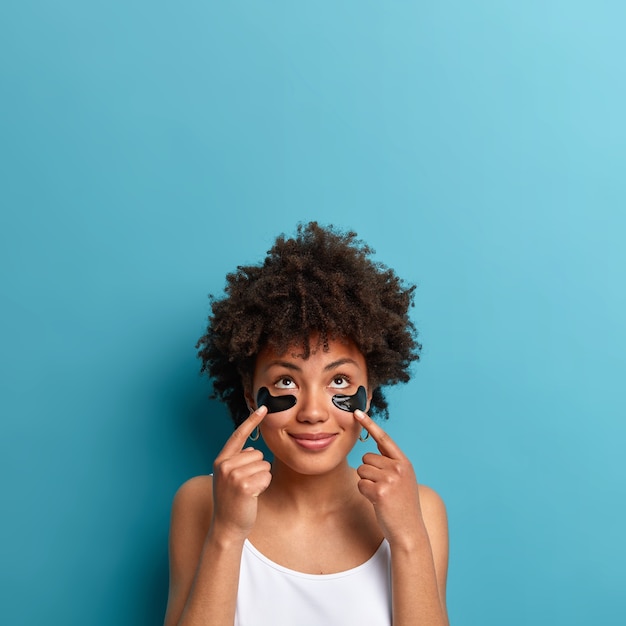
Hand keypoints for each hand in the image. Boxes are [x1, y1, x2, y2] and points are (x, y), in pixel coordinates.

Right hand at [211, 406, 271, 539]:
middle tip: (246, 486)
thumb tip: (253, 448)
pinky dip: (263, 486)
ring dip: (261, 479)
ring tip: (248, 491)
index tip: (263, 407)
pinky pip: (266, 477)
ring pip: (264, 465)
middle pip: (257, 454)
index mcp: (221, 460)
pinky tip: (253, 496)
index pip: (238, 435)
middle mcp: (224, 465)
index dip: (251, 420)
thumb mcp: (230, 478)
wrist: (227, 528)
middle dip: (258, 469)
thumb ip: (238, 461)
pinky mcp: (244, 485)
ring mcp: (233, 475)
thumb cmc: (232, 502)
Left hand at [354, 410, 424, 546]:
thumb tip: (374, 446)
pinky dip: (364, 493)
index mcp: (404, 462)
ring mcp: (390, 479)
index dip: (370, 424)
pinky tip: (376, 501)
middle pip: (367, 457)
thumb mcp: (402, 479)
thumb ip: (391, 463)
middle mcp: (398, 468)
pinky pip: (360, 484)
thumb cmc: (402, 505)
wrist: (409, 531)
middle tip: (381, 487)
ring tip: (380, 494)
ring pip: (362, 470)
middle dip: (369, 471)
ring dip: (366, 483)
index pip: (384, 438)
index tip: (357, 412)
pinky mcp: (379, 492)